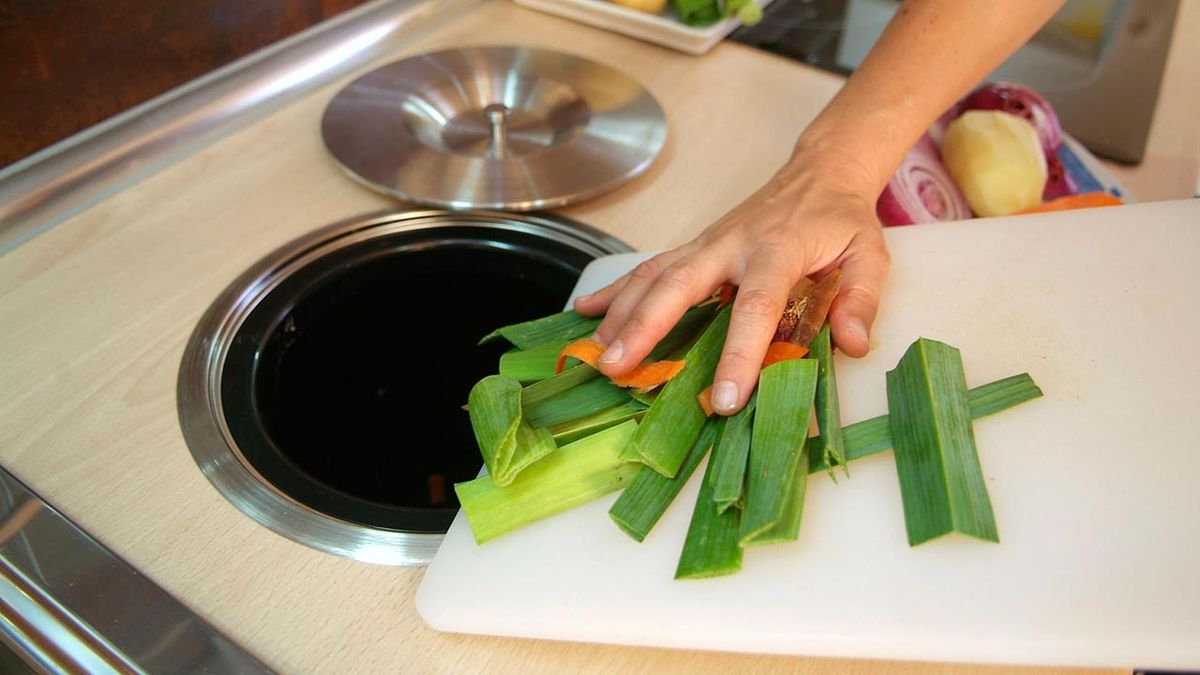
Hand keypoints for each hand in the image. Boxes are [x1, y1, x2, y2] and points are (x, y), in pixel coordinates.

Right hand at [574, 147, 889, 414]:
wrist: (818, 172)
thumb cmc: (841, 221)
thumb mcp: (869, 255)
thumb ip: (861, 299)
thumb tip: (853, 346)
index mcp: (777, 250)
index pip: (755, 306)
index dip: (739, 353)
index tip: (725, 397)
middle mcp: (730, 244)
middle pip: (678, 285)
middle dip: (645, 328)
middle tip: (618, 367)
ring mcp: (705, 244)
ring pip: (654, 275)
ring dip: (621, 313)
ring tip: (597, 353)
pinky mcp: (692, 247)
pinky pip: (648, 268)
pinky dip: (615, 289)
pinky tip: (584, 312)